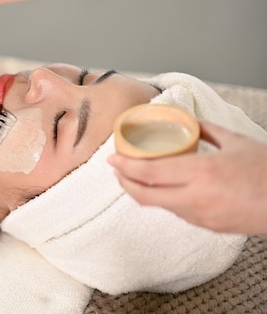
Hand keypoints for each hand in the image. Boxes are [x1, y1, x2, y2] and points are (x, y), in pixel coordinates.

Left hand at [109, 120, 266, 234]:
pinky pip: (176, 212)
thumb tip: (186, 120)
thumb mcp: (236, 142)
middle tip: (115, 169)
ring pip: (158, 205)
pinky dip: (162, 200)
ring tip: (132, 177)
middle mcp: (196, 197)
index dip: (125, 167)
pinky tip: (160, 189)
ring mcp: (201, 216)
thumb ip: (206, 129)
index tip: (111, 158)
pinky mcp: (207, 227)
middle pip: (145, 194)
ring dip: (141, 192)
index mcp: (202, 172)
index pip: (150, 172)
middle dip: (123, 182)